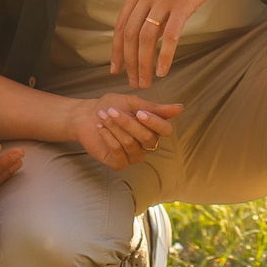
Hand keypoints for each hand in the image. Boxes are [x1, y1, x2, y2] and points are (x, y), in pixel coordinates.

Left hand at [68, 93, 182, 170]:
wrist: (86, 115)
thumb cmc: (111, 106)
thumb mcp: (133, 103)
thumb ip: (155, 108)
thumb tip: (180, 108)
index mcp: (154, 129)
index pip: (166, 130)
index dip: (154, 122)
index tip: (139, 112)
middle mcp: (147, 144)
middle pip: (147, 138)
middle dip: (128, 123)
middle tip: (112, 110)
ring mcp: (134, 155)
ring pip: (131, 144)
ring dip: (115, 128)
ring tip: (103, 116)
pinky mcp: (119, 163)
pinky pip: (118, 153)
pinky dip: (108, 138)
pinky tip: (101, 128)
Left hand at [113, 0, 237, 86]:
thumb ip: (154, 2)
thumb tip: (150, 30)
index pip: (122, 23)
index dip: (117, 49)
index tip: (116, 68)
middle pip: (131, 34)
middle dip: (129, 62)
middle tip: (133, 82)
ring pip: (146, 38)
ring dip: (143, 64)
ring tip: (146, 81)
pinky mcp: (184, 2)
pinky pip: (170, 36)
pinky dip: (164, 57)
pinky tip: (162, 70)